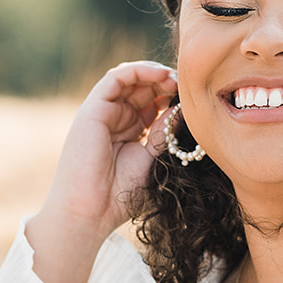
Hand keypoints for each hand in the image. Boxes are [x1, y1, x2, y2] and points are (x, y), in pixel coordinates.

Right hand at [40, 60, 178, 239]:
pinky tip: (160, 75)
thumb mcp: (151, 159)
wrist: (90, 211)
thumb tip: (182, 109)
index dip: (172, 97)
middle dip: (166, 83)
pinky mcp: (92, 109)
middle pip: (143, 88)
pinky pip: (116, 78)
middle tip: (187, 86)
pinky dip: (138, 70)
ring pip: (129, 79)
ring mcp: (103, 113)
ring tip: (175, 79)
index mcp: (129, 132)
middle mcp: (115, 119)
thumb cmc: (120, 196)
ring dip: (154, 73)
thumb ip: (163, 133)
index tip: (193, 99)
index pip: (152, 103)